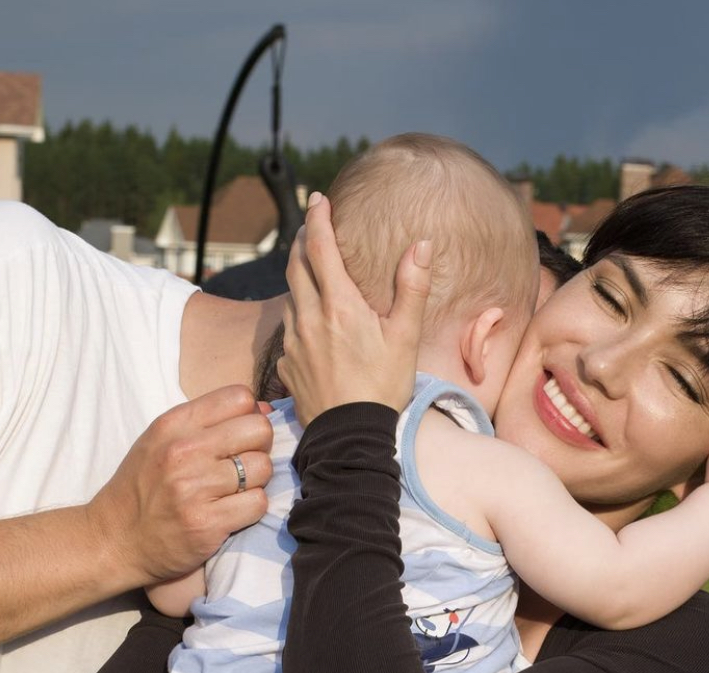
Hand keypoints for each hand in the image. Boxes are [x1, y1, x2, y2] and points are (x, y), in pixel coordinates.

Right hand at [86, 385, 272, 586]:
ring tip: (234, 491)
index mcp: (173, 425)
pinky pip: (258, 503)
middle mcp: (184, 451)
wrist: (115, 540)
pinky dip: (251, 509)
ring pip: (263, 468)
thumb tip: (264, 409)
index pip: (239, 397)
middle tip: (242, 465)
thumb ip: (209, 422)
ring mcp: (195, 488)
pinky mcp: (208, 523)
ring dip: (256, 481)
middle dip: (260, 447)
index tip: (240, 436)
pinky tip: (232, 512)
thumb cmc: (143, 489)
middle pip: (259, 430)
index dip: (250, 416)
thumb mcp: (161, 442)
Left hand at [278, 193, 431, 424]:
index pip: (319, 247)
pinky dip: (298, 317)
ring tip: (311, 272)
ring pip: (289, 297)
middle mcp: (309, 318)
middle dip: (301, 241)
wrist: (351, 436)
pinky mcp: (287, 365)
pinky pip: (289, 331)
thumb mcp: (405, 337)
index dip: (317, 218)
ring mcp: (294, 342)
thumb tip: (421, 245)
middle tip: (310, 227)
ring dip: (298, 278)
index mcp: (338, 305)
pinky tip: (310, 324)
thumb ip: (412, 288)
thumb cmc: (383, 387)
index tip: (317, 198)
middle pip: (295, 265)